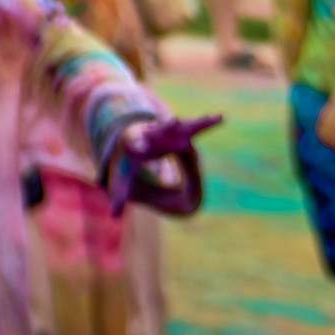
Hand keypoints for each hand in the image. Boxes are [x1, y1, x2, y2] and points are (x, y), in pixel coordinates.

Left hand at [106, 114, 220, 216]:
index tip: (140, 145)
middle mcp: (150, 134)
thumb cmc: (126, 164)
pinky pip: (194, 127)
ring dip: (196, 122)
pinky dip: (206, 123)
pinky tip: (220, 118)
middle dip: (167, 125)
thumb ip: (119, 197)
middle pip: (160, 129)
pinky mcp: (178, 131)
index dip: (137, 145)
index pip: (135, 145)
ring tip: (214, 117)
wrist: (129, 141)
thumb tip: (113, 216)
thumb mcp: (121, 180)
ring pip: (182, 125)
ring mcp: (165, 131)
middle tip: (174, 120)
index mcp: (134, 145)